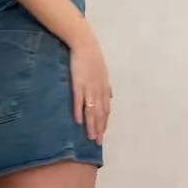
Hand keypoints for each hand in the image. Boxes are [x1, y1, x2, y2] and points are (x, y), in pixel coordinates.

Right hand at [70, 27, 111, 143]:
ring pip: (91, 110)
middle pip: (100, 113)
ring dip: (91, 125)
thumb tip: (109, 97)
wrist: (84, 44)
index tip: (103, 134)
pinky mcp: (78, 84)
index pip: (105, 109)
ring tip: (90, 137)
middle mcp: (99, 90)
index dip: (104, 123)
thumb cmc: (92, 57)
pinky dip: (79, 112)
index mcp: (104, 88)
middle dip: (99, 129)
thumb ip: (105, 87)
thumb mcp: (103, 73)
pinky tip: (78, 122)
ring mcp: (89, 88)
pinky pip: (79, 101)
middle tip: (98, 143)